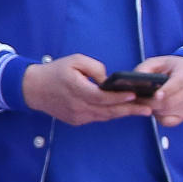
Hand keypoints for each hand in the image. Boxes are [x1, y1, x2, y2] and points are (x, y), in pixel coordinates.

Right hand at [22, 54, 152, 126]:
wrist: (34, 89)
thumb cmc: (56, 71)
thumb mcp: (75, 60)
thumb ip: (94, 67)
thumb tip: (108, 79)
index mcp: (76, 90)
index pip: (102, 97)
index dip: (119, 97)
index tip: (135, 95)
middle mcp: (78, 106)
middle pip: (108, 110)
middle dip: (130, 109)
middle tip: (148, 108)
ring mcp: (77, 116)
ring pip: (105, 116)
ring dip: (123, 113)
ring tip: (142, 110)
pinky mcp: (77, 120)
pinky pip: (98, 117)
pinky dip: (111, 114)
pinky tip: (125, 110)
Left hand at [136, 54, 182, 126]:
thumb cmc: (167, 68)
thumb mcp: (156, 62)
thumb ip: (145, 69)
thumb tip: (135, 80)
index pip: (177, 84)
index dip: (167, 91)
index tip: (157, 95)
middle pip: (170, 102)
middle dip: (151, 103)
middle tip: (137, 100)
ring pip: (167, 112)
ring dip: (153, 109)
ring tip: (146, 101)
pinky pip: (168, 121)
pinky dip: (159, 117)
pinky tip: (156, 108)